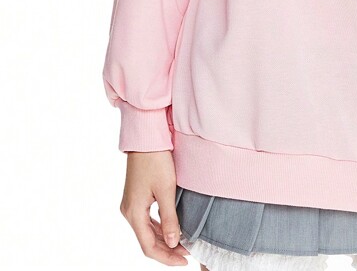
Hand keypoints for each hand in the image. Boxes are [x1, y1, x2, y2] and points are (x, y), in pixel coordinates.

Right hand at [120, 150, 189, 265]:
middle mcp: (129, 212)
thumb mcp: (166, 190)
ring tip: (183, 244)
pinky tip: (172, 230)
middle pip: (147, 241)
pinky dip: (159, 228)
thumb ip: (169, 218)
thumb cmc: (156, 160)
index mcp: (133, 213)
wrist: (146, 138)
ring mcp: (131, 205)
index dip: (166, 257)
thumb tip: (173, 243)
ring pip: (147, 231)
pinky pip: (146, 220)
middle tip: (187, 254)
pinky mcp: (136, 197)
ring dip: (164, 240)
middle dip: (167, 250)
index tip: (184, 261)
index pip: (149, 247)